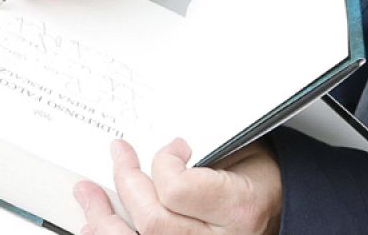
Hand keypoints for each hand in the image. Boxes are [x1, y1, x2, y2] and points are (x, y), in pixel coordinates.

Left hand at [75, 139, 282, 234]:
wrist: (278, 212)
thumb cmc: (260, 181)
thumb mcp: (244, 153)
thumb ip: (204, 151)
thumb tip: (157, 141)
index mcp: (240, 208)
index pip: (179, 190)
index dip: (164, 163)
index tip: (171, 148)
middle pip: (154, 221)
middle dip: (126, 183)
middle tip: (119, 156)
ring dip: (104, 220)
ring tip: (89, 197)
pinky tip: (95, 226)